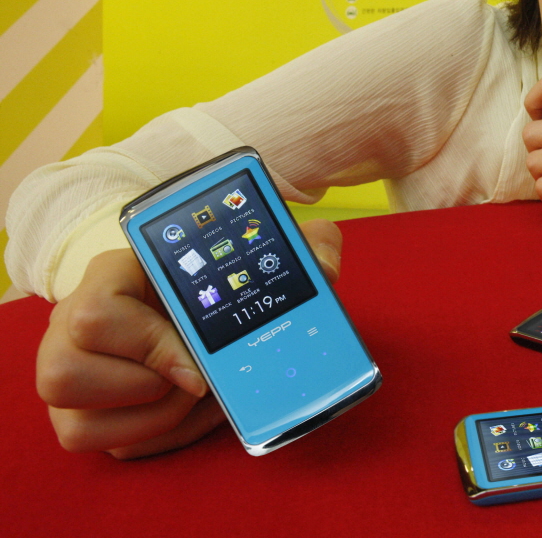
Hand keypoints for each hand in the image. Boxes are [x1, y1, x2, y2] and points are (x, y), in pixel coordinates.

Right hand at [36, 218, 341, 458]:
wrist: (188, 299)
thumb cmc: (218, 273)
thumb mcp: (257, 247)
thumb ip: (300, 245)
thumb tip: (325, 265)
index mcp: (109, 276)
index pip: (96, 313)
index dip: (149, 345)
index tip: (200, 363)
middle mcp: (69, 325)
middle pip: (66, 373)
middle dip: (149, 389)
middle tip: (201, 380)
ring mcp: (68, 376)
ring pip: (81, 423)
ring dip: (156, 418)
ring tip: (200, 393)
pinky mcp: (85, 418)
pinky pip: (112, 448)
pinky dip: (163, 438)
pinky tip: (197, 411)